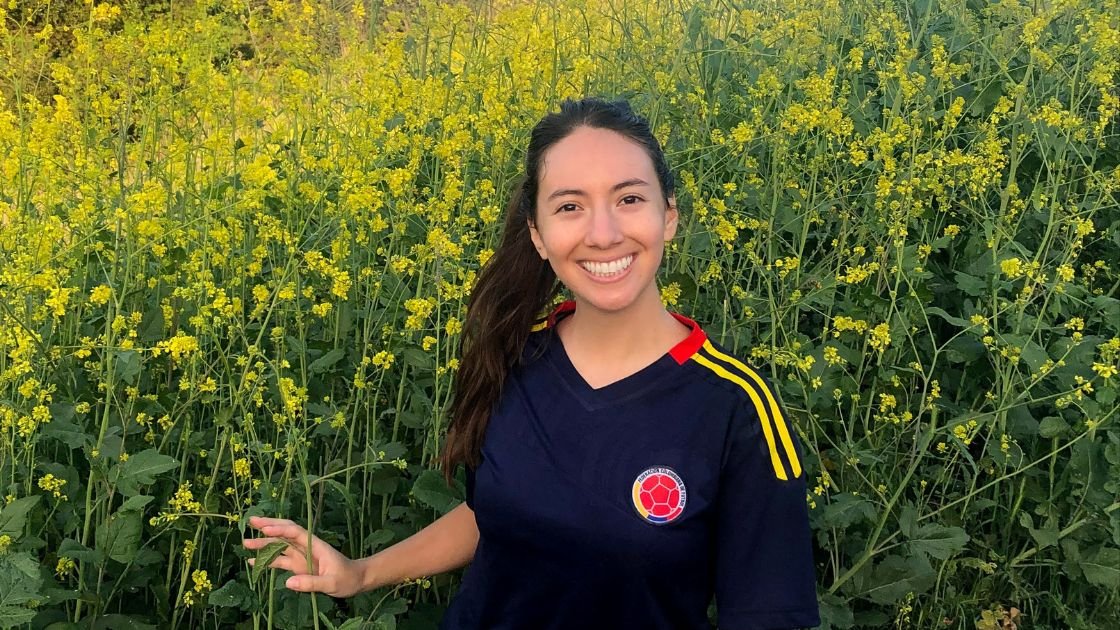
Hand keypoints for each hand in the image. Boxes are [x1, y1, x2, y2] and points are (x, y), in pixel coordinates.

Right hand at [243, 516, 365, 597]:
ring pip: (280, 546)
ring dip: (264, 543)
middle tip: (251, 521)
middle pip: (285, 533)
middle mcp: (306, 547)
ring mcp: (301, 556)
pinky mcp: (299, 566)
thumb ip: (311, 583)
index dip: (280, 529)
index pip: (295, 533)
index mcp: (315, 545)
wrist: (356, 580)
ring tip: (245, 542)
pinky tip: (254, 561)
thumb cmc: (348, 578)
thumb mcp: (332, 583)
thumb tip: (287, 582)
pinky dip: (267, 560)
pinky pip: (280, 561)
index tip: (264, 529)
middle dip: (268, 526)